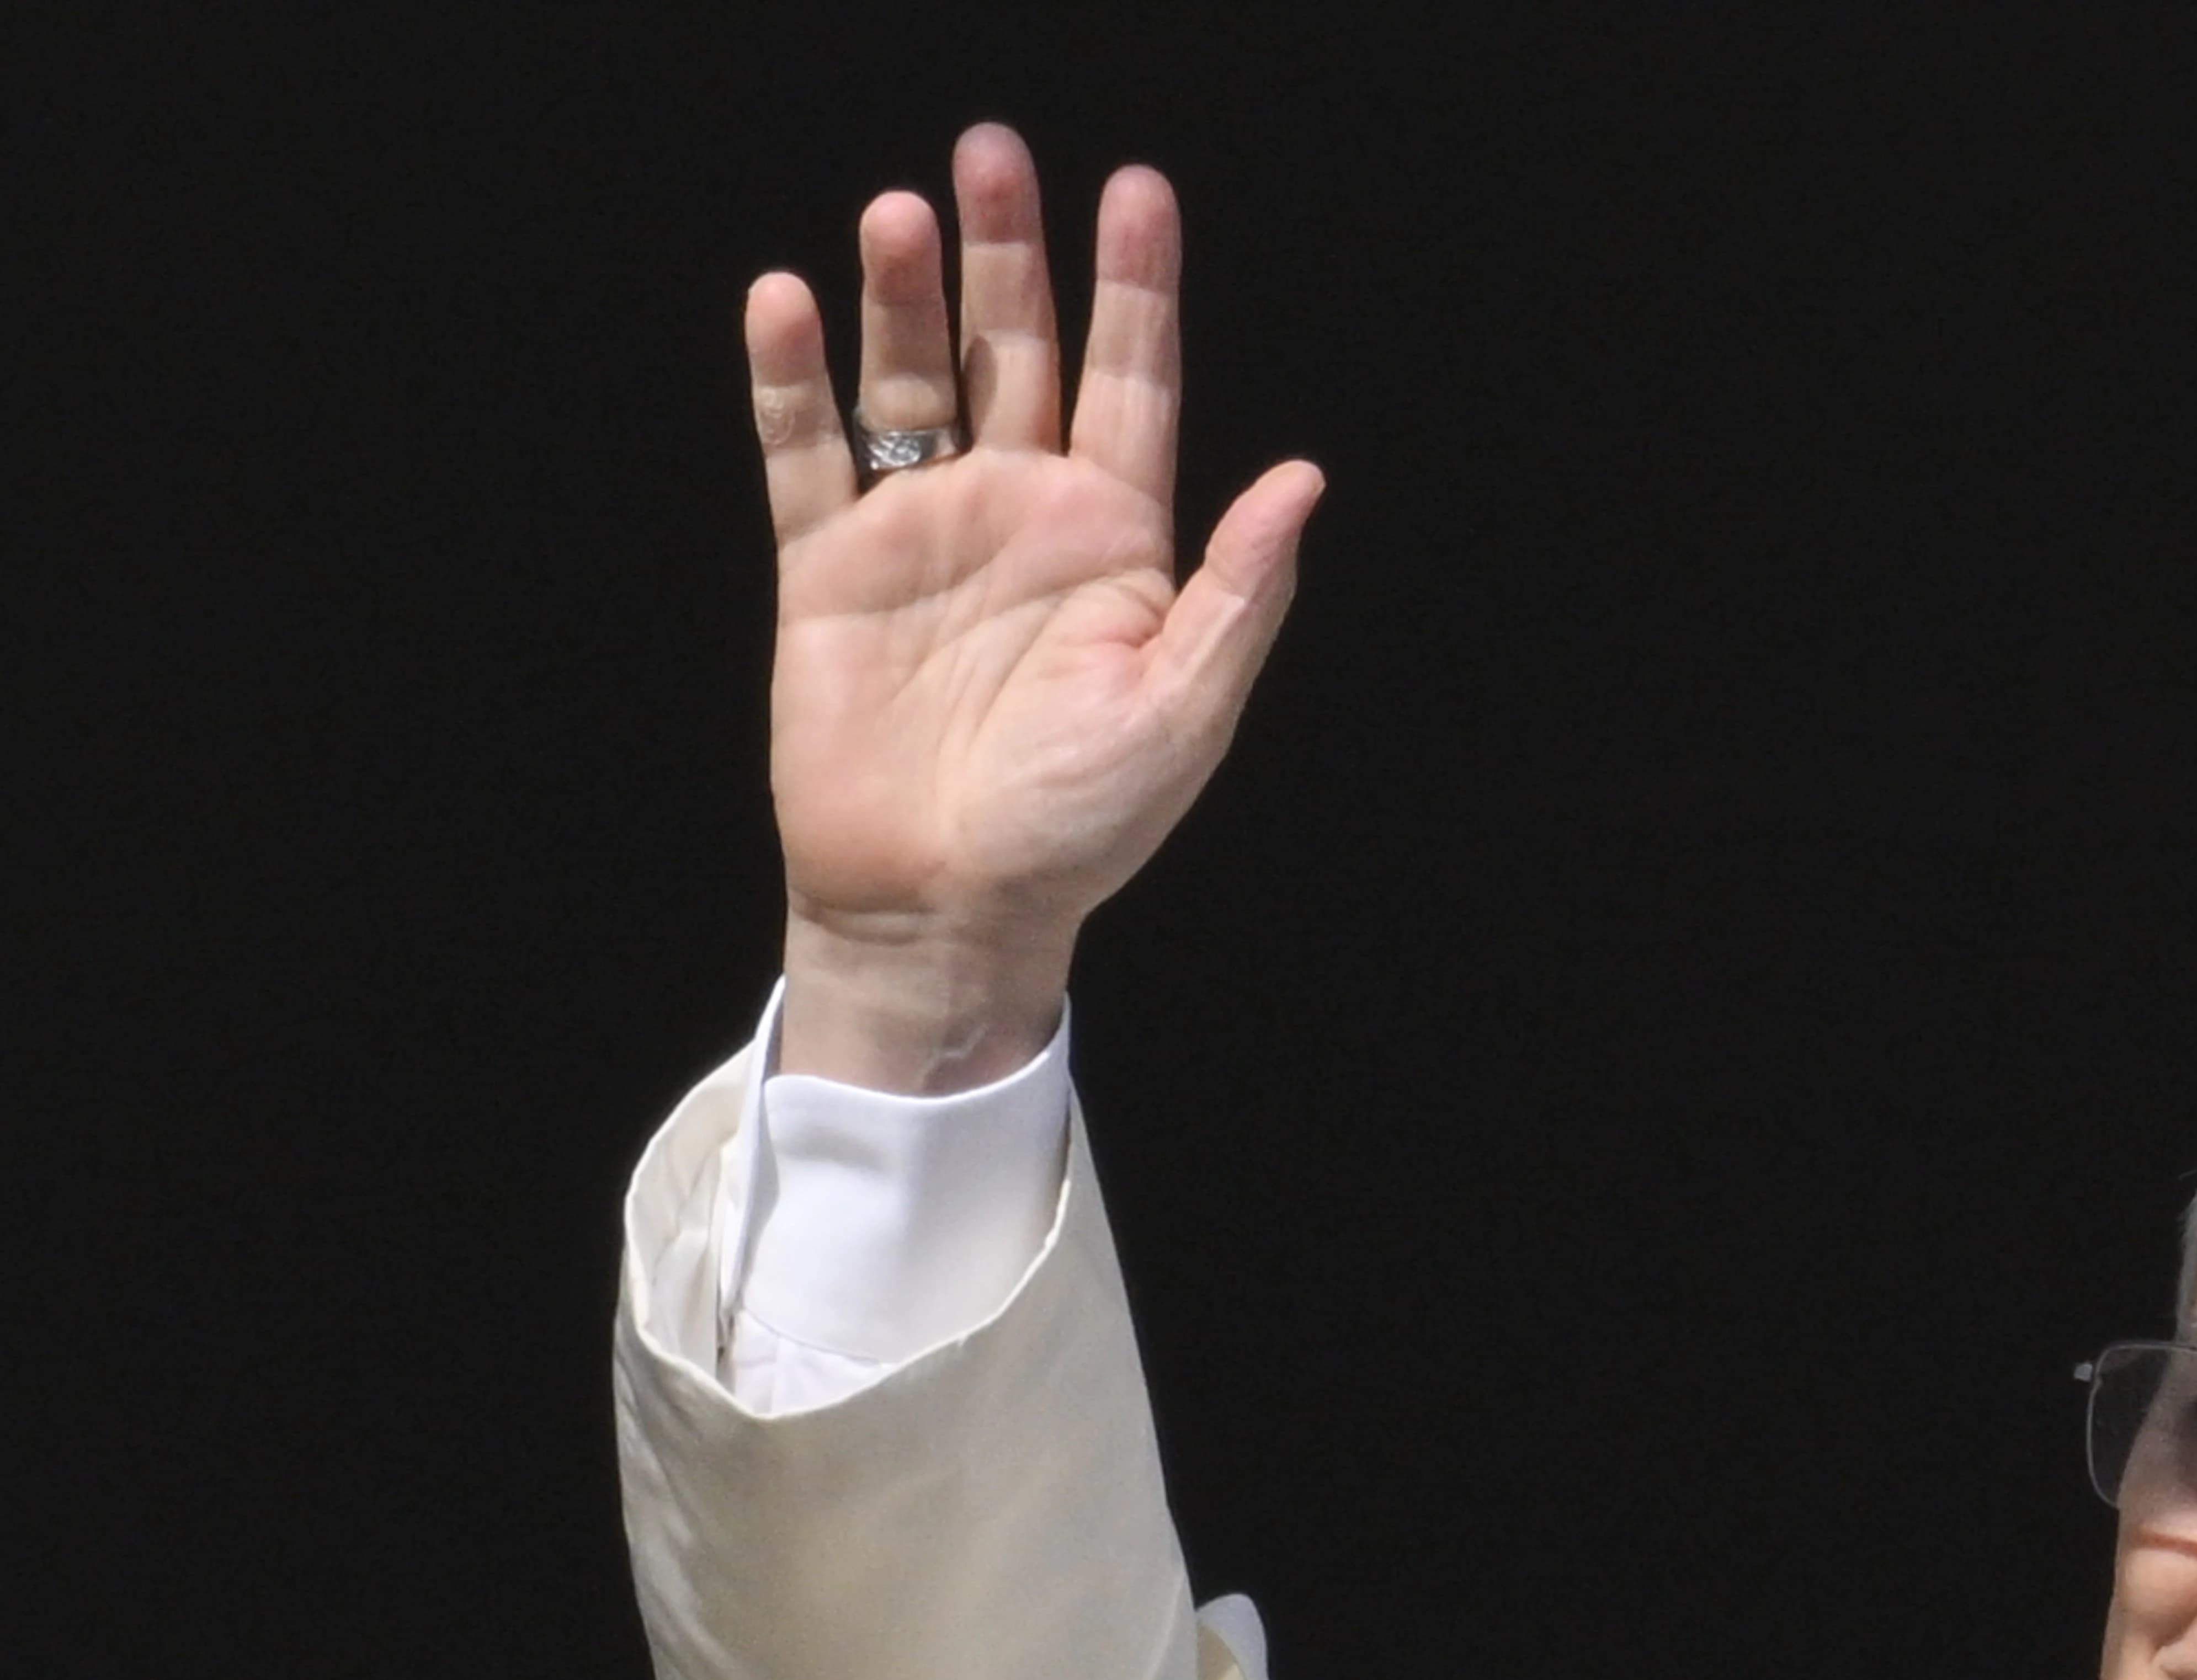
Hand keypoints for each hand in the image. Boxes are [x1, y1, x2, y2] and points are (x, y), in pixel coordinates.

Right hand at [745, 124, 1322, 1089]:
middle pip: (1018, 351)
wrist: (948, 906)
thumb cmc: (1077, 826)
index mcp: (1116, 541)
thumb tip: (1303, 477)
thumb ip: (1239, 590)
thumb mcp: (1182, 713)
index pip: (1132, 382)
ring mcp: (922, 534)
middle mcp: (1020, 515)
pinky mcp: (830, 571)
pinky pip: (806, 454)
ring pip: (913, 380)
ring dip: (904, 295)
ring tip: (900, 213)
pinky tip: (786, 300)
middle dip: (1010, 252)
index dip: (1136, 288)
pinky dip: (792, 379)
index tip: (1137, 189)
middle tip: (994, 150)